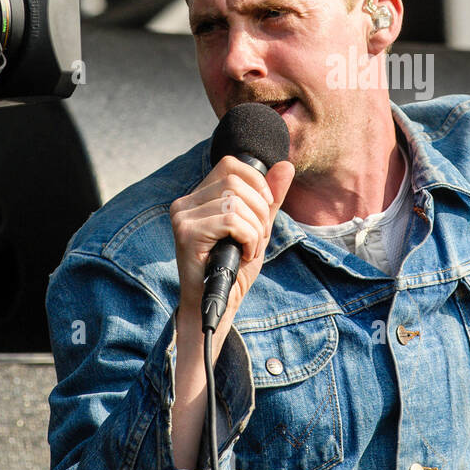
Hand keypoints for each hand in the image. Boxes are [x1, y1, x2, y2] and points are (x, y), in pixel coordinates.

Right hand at [170, 156, 294, 345]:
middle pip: (235, 182)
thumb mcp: (258, 227)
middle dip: (259, 211)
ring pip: (235, 202)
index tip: (264, 210)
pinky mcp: (187, 234)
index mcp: (198, 197)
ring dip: (254, 229)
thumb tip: (286, 165)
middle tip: (257, 237)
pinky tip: (244, 255)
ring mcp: (183, 217)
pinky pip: (231, 221)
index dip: (256, 183)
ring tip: (249, 248)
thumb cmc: (234, 268)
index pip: (230, 164)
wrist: (219, 305)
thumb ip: (270, 198)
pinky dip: (248, 239)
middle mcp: (185, 203)